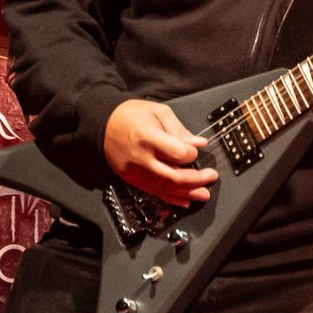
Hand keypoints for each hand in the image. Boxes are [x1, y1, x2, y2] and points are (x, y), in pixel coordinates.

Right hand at [102, 99, 216, 206]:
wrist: (101, 123)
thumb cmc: (130, 114)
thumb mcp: (158, 112)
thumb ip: (179, 130)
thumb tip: (199, 144)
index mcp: (148, 138)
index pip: (179, 154)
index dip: (192, 154)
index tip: (195, 150)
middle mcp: (141, 158)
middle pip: (174, 176)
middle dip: (197, 179)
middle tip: (211, 176)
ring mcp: (135, 171)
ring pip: (166, 188)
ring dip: (188, 192)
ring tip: (204, 194)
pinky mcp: (131, 179)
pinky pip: (154, 192)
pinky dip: (171, 198)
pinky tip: (185, 200)